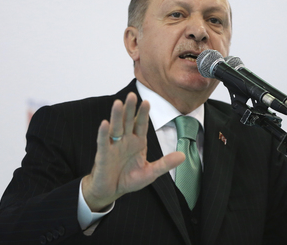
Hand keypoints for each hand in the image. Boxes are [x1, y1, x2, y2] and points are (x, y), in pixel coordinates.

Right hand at [82, 92, 184, 211]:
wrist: (111, 191)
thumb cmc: (129, 179)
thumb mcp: (150, 172)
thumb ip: (165, 164)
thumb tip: (183, 156)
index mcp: (137, 142)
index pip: (141, 125)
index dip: (144, 114)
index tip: (147, 102)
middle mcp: (125, 140)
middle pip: (128, 121)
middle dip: (130, 109)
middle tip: (132, 95)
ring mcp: (114, 146)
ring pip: (115, 128)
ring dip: (116, 116)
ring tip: (118, 103)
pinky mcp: (103, 155)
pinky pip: (103, 142)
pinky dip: (104, 133)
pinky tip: (105, 123)